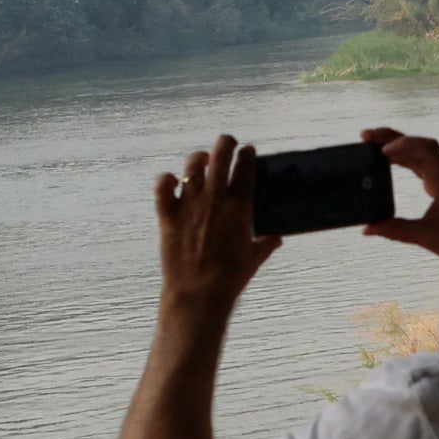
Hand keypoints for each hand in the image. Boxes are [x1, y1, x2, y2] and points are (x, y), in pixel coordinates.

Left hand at [153, 138, 282, 323]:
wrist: (198, 295)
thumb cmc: (230, 279)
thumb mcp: (253, 260)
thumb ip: (265, 244)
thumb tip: (276, 238)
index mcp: (239, 207)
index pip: (245, 168)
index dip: (247, 154)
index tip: (248, 151)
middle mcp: (214, 199)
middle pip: (220, 155)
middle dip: (225, 144)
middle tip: (227, 144)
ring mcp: (189, 205)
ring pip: (192, 166)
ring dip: (199, 159)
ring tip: (202, 160)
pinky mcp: (168, 215)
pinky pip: (162, 186)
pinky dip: (165, 180)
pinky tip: (170, 181)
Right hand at [363, 126, 438, 301]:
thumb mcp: (426, 237)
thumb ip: (395, 230)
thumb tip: (366, 228)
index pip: (425, 148)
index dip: (401, 143)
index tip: (380, 151)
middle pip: (421, 144)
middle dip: (393, 138)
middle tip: (366, 136)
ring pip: (423, 153)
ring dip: (400, 147)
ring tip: (373, 147)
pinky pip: (427, 164)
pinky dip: (408, 160)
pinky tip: (393, 161)